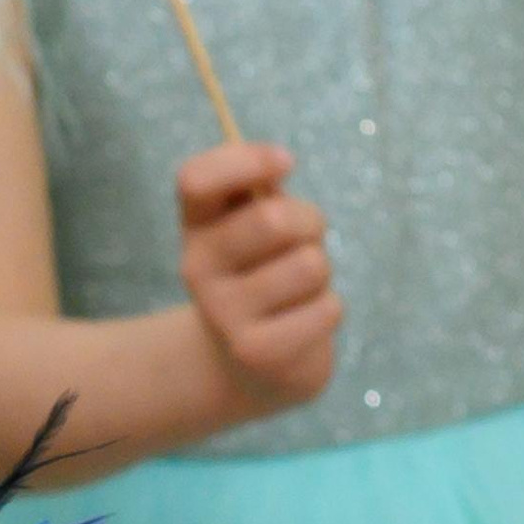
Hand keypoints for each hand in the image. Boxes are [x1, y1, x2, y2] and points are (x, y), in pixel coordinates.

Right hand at [175, 141, 339, 417]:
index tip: (286, 164)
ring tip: (300, 287)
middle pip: (272, 219)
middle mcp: (197, 267)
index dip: (247, 160)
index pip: (196, 179)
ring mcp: (223, 312)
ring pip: (309, 265)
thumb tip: (276, 164)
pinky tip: (304, 320)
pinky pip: (326, 308)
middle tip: (304, 241)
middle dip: (310, 222)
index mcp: (196, 226)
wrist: (247, 363)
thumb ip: (262, 191)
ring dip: (321, 272)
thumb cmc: (263, 273)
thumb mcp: (255, 225)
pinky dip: (328, 309)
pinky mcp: (256, 351)